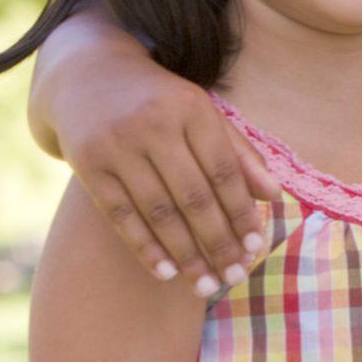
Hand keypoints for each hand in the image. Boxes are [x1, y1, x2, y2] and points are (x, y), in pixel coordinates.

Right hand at [63, 68, 273, 290]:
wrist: (88, 76)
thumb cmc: (162, 102)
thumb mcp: (203, 114)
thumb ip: (240, 154)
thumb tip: (275, 197)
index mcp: (192, 108)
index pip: (224, 171)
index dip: (242, 211)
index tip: (257, 246)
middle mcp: (153, 124)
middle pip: (193, 196)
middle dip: (218, 242)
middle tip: (235, 277)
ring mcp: (117, 144)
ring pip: (158, 211)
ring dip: (185, 254)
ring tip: (206, 285)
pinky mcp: (87, 163)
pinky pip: (120, 214)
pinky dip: (144, 247)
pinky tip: (166, 272)